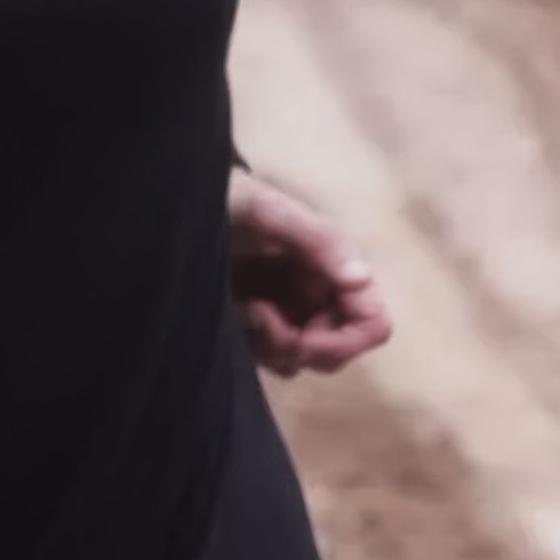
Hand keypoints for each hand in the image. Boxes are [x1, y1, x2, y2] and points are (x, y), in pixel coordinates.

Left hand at [227, 170, 391, 377]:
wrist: (188, 203)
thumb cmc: (234, 199)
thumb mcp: (269, 211)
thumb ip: (319, 239)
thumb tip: (361, 278)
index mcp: (337, 268)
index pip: (371, 324)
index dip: (343, 342)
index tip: (302, 336)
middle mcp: (322, 296)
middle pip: (337, 353)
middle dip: (300, 348)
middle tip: (260, 319)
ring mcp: (292, 313)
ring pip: (303, 361)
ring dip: (275, 348)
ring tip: (246, 312)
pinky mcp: (263, 325)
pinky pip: (275, 359)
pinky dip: (258, 349)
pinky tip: (238, 317)